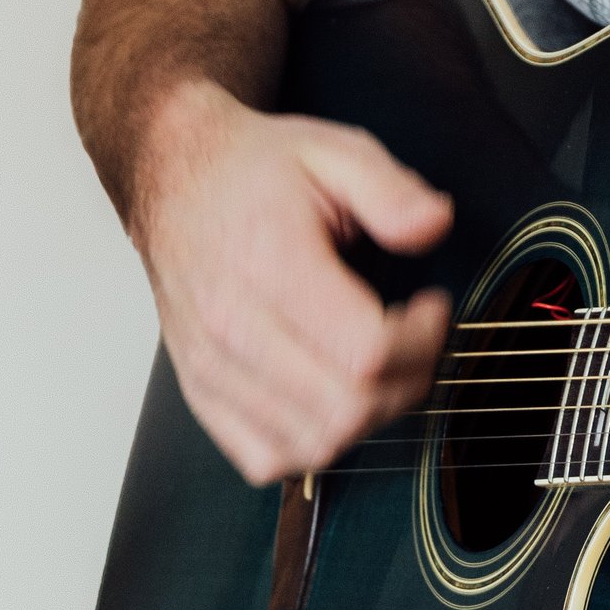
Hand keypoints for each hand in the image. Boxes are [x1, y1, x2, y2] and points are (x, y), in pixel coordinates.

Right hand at [133, 79, 453, 485]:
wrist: (173, 179)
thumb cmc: (252, 170)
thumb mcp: (335, 151)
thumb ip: (391, 190)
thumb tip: (435, 224)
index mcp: (270, 266)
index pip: (365, 353)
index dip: (422, 341)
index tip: (434, 306)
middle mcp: (232, 327)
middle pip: (346, 409)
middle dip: (407, 381)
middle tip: (418, 339)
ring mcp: (211, 368)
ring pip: (312, 444)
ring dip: (368, 417)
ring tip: (380, 366)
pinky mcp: (201, 393)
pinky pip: (266, 458)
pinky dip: (313, 443)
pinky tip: (332, 395)